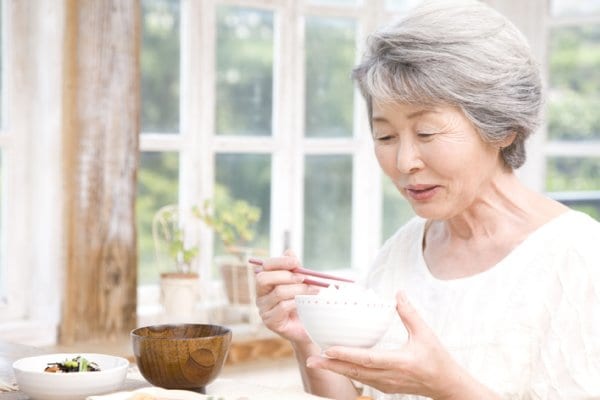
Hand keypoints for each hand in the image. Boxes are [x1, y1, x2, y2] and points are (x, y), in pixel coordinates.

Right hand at [255, 250, 319, 343]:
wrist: (308, 328)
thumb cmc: (303, 303)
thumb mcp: (300, 283)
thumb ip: (294, 268)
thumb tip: (289, 252)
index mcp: (266, 283)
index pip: (265, 267)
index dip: (279, 261)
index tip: (296, 262)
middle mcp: (260, 295)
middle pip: (264, 279)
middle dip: (286, 275)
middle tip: (304, 278)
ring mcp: (263, 309)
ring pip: (278, 292)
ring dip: (298, 289)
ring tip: (313, 290)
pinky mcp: (270, 322)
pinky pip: (283, 307)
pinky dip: (297, 302)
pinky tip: (306, 303)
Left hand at [305, 292, 492, 398]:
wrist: (446, 385)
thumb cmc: (437, 359)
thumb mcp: (426, 334)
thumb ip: (410, 313)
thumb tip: (398, 293)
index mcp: (400, 362)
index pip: (369, 359)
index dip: (347, 354)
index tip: (329, 349)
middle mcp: (389, 376)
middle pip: (355, 371)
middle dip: (331, 366)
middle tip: (311, 360)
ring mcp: (385, 384)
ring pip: (356, 377)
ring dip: (335, 370)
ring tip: (316, 362)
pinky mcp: (384, 386)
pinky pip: (361, 379)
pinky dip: (346, 372)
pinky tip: (334, 365)